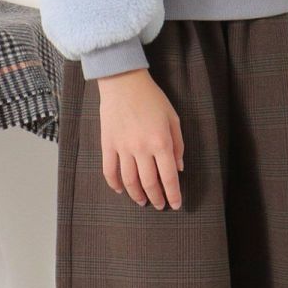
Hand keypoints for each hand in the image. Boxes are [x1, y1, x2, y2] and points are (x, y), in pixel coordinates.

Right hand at [95, 69, 183, 208]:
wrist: (124, 82)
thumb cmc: (152, 98)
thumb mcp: (173, 118)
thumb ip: (178, 145)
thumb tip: (179, 168)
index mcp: (161, 142)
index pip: (169, 177)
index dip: (173, 194)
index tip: (175, 204)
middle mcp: (142, 149)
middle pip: (149, 183)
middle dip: (157, 198)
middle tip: (160, 205)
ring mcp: (122, 148)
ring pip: (129, 181)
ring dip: (137, 195)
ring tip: (142, 202)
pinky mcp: (108, 144)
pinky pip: (109, 170)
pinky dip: (114, 184)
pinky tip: (121, 190)